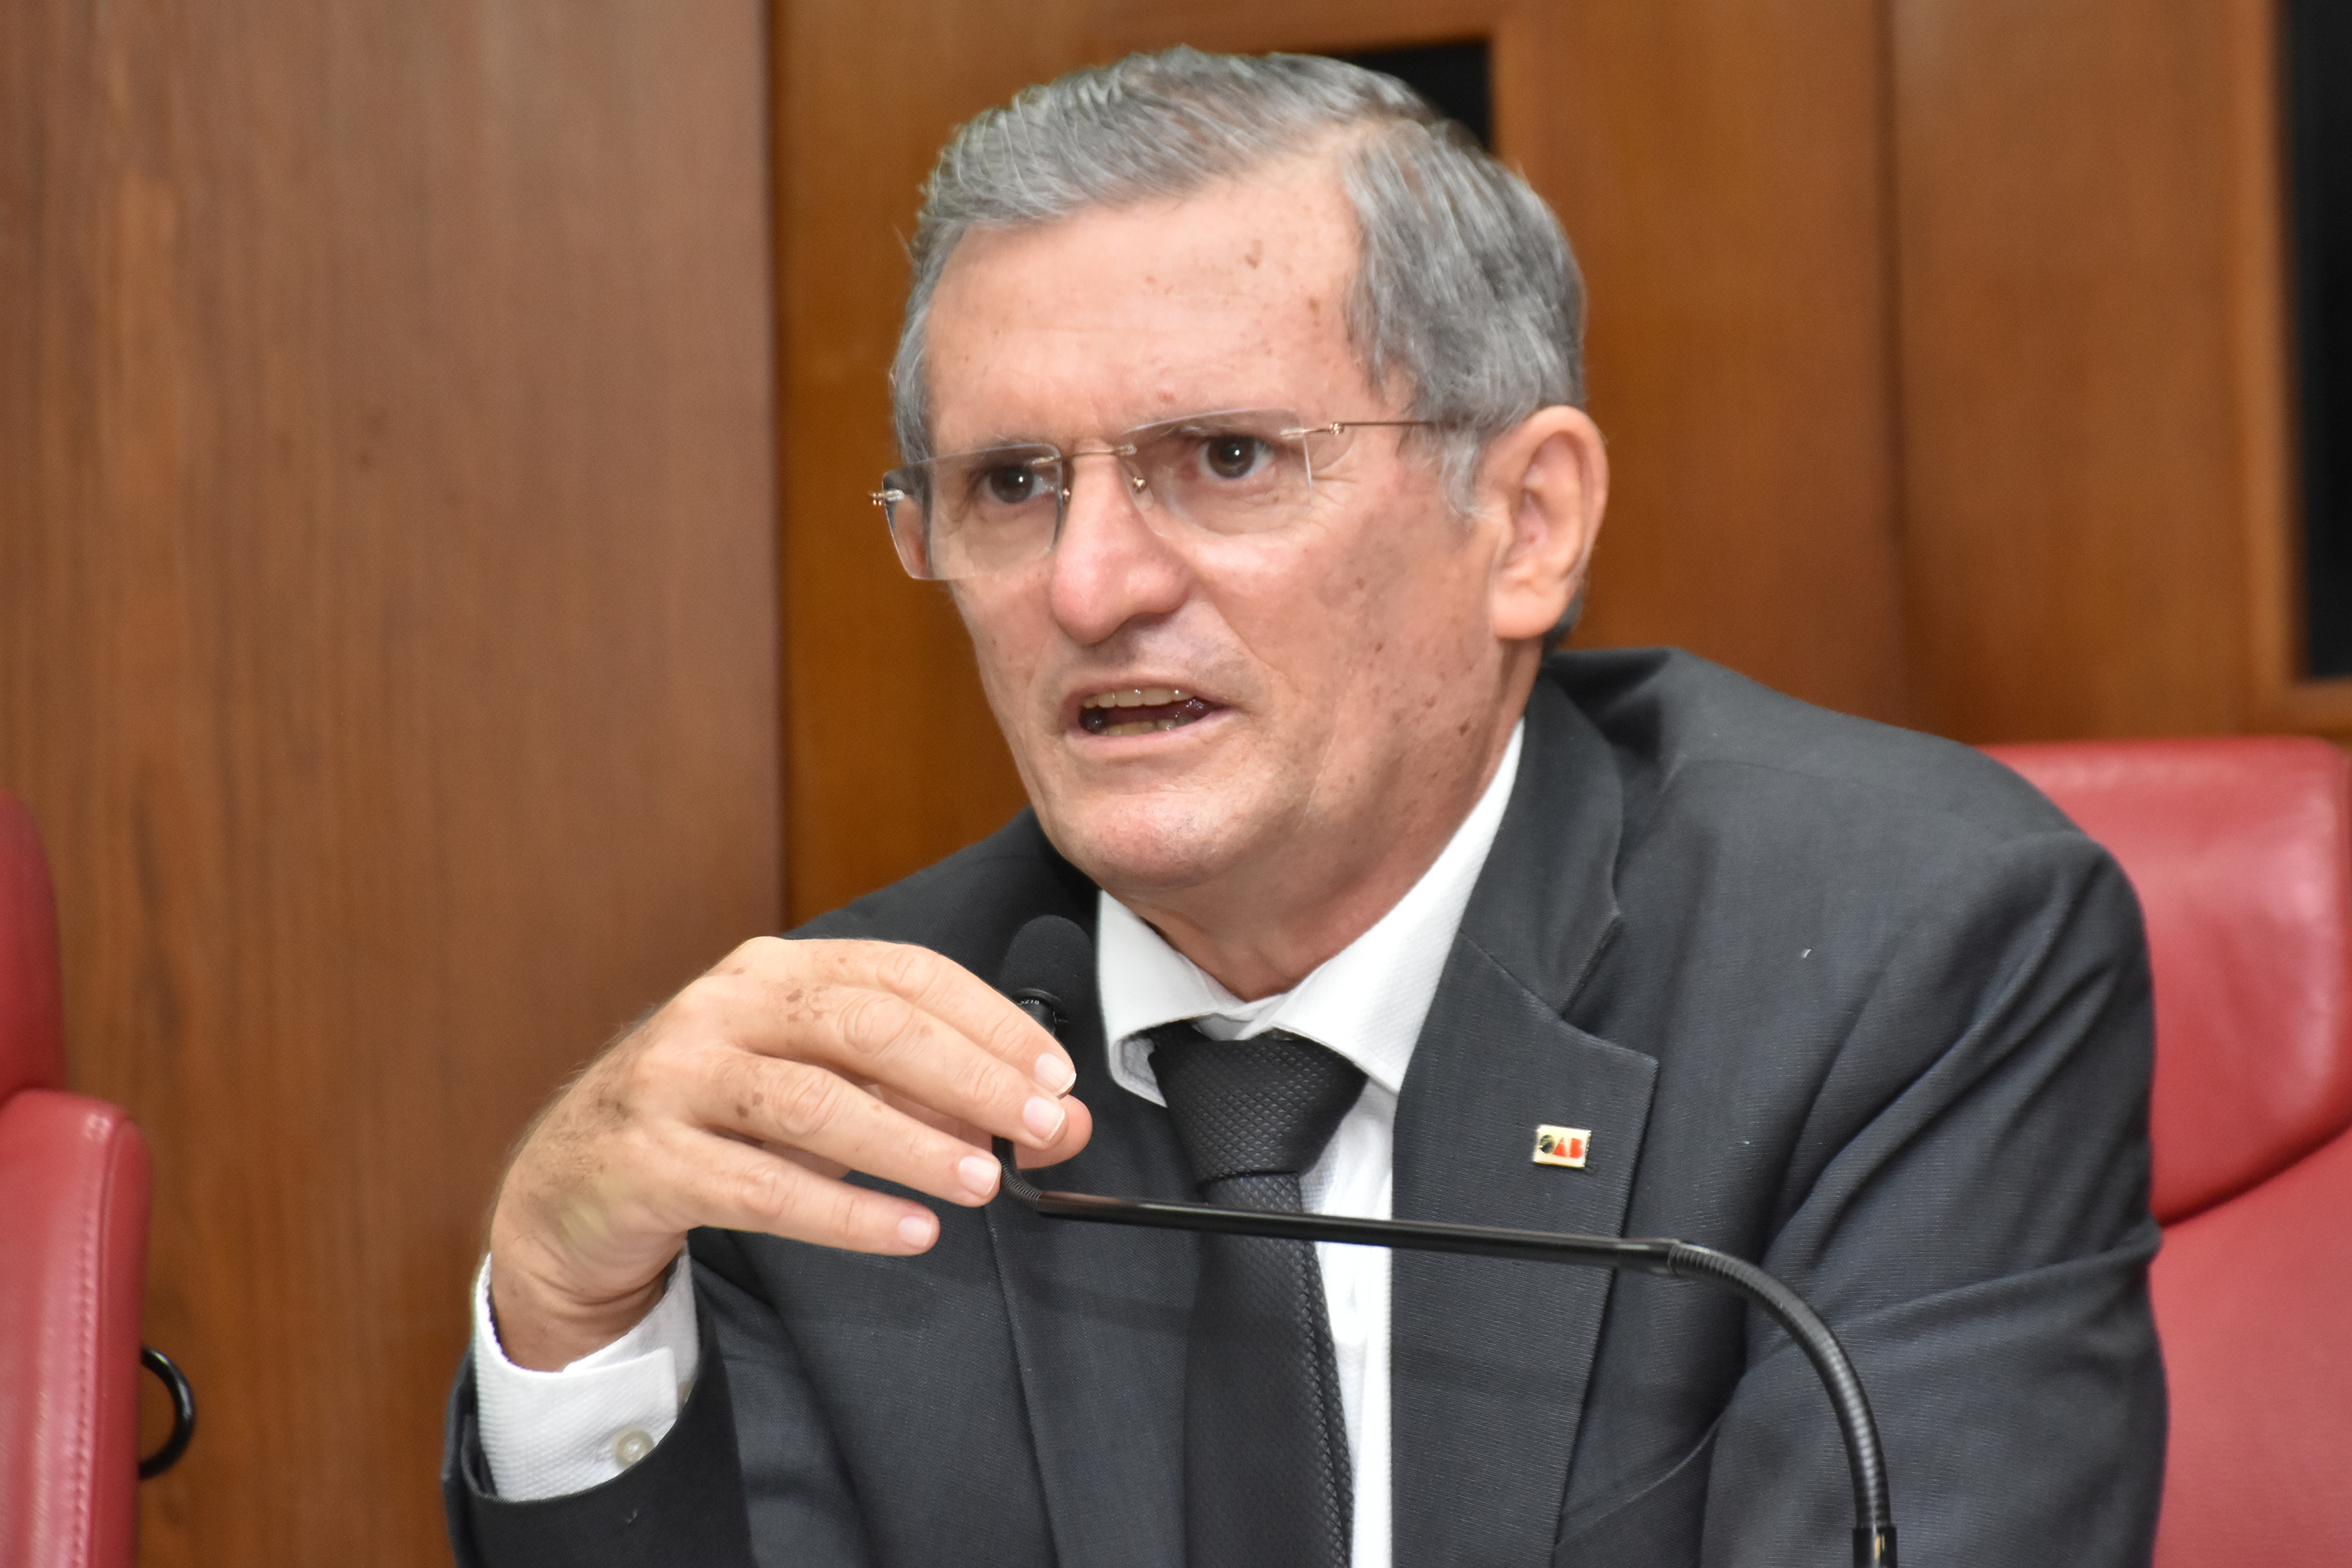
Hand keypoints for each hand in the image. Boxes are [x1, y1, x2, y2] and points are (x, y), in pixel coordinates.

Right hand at [486, 937, 1092, 1368]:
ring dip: (911, 1143)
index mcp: (777, 971)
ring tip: (981, 1181)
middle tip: (1037, 1125)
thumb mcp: (825, 1093)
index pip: (904, 974)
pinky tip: (909, 1232)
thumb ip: (933, 1098)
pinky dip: (845, 1212)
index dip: (988, 1020)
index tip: (1054, 1074)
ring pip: (814, 1102)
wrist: (570, 1189)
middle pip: (865, 1025)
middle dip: (967, 1075)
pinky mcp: (647, 1159)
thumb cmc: (718, 1126)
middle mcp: (723, 1008)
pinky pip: (760, 1187)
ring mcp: (676, 1079)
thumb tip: (1058, 1124)